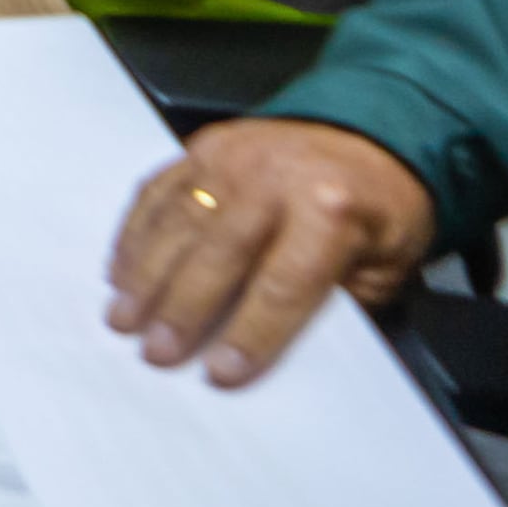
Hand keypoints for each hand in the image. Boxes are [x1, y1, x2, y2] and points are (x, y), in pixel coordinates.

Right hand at [104, 119, 440, 386]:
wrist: (371, 132)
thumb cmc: (379, 207)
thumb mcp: (386, 265)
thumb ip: (336, 302)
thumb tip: (284, 348)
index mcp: (331, 209)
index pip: (284, 284)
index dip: (251, 334)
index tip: (221, 374)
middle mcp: (274, 178)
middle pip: (218, 253)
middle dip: (181, 308)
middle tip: (155, 352)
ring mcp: (232, 157)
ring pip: (176, 221)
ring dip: (144, 275)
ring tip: (123, 318)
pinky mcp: (204, 147)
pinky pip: (157, 191)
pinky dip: (135, 234)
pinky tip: (121, 270)